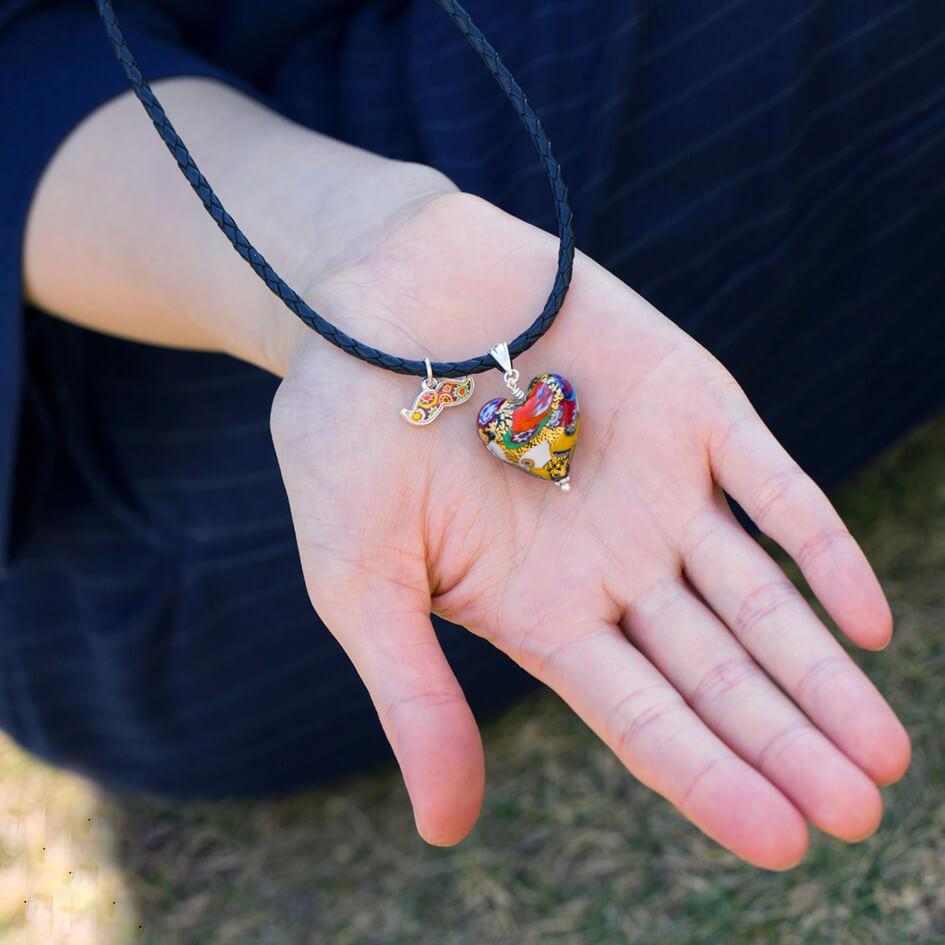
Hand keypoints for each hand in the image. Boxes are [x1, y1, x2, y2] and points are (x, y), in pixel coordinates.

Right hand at [269, 191, 909, 869]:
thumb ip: (414, 694)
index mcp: (540, 611)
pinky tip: (868, 620)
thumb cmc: (346, 439)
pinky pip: (774, 485)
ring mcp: (660, 488)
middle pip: (716, 670)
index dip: (708, 778)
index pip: (641, 714)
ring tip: (882, 752)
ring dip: (820, 667)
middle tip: (862, 817)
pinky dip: (822, 545)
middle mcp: (615, 564)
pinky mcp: (694, 408)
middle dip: (787, 742)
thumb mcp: (358, 579)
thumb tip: (445, 831)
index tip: (782, 841)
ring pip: (759, 594)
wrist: (377, 297)